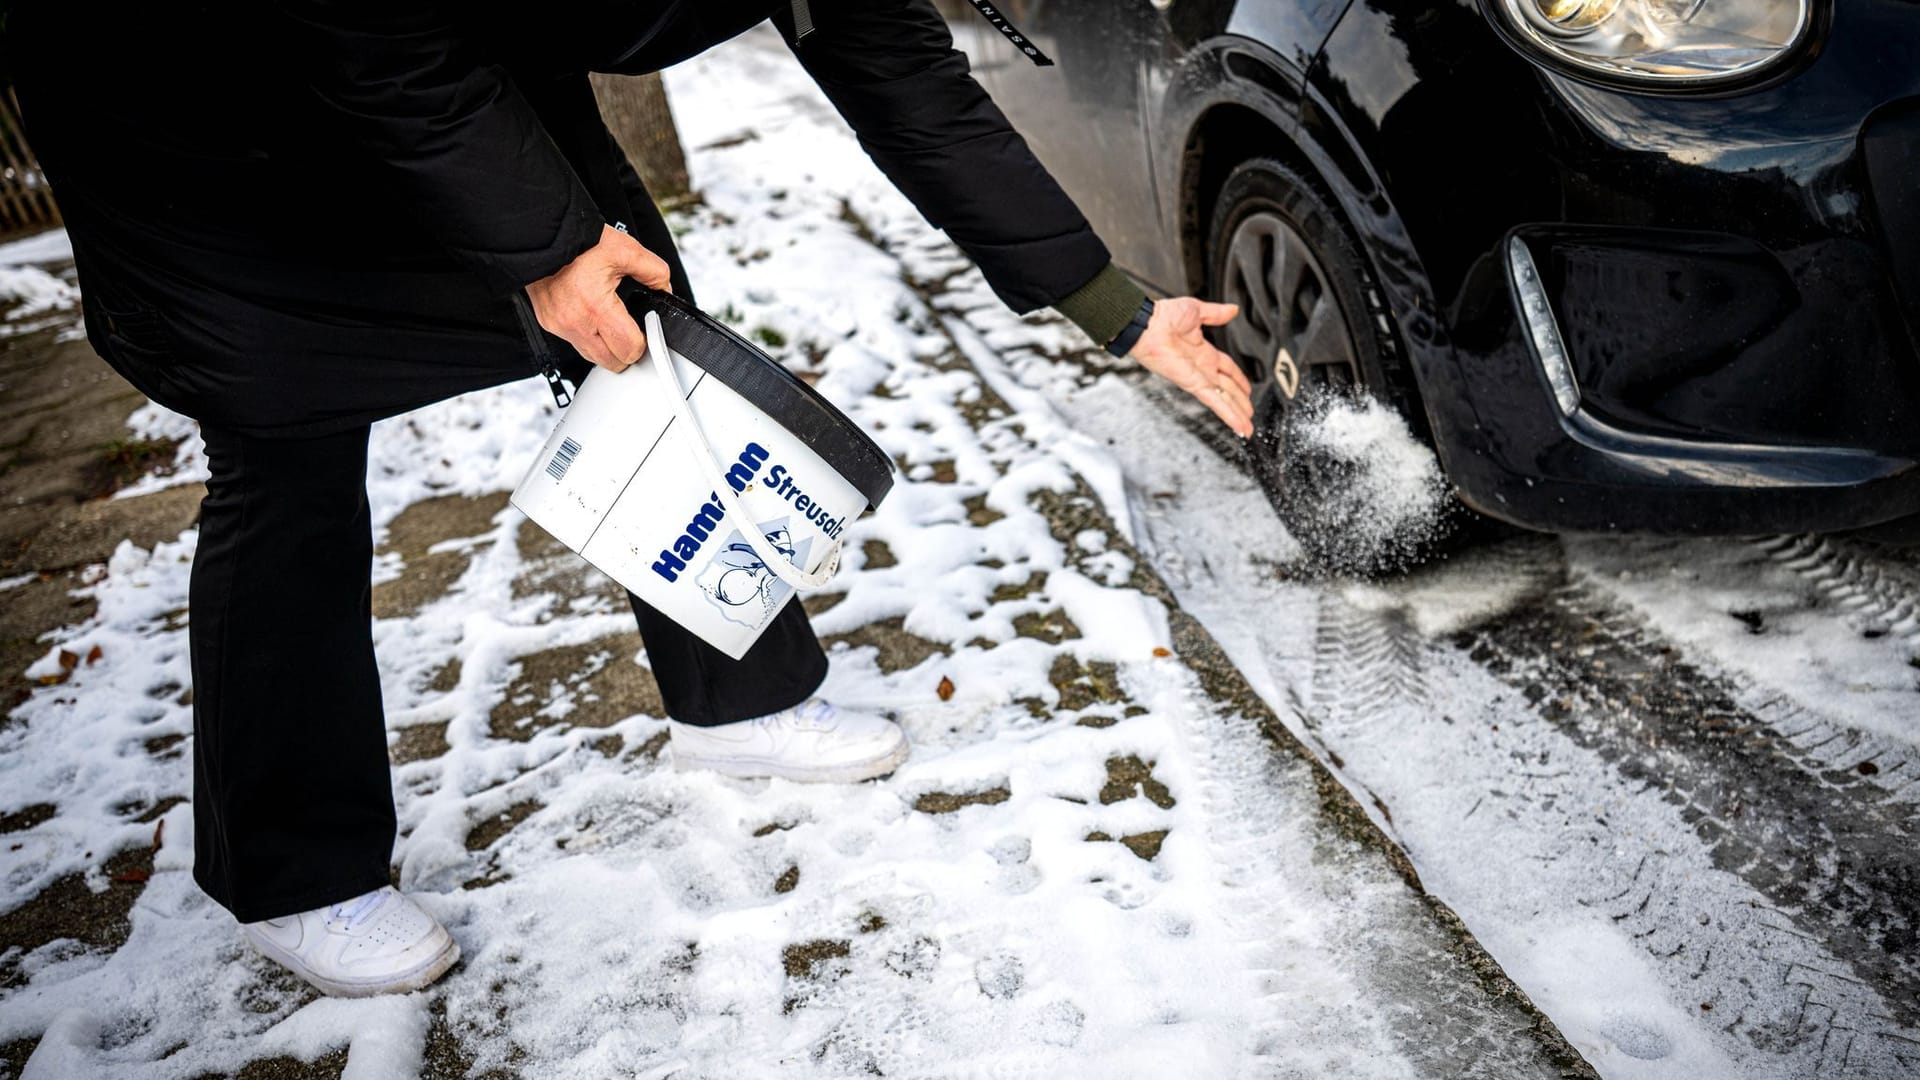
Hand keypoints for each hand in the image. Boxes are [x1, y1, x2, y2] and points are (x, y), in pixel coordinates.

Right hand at [524, 225, 673, 370]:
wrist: (544, 235)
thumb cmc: (580, 242)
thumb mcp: (627, 250)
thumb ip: (654, 272)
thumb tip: (665, 289)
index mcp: (596, 307)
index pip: (629, 350)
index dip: (644, 342)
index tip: (646, 330)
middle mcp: (575, 322)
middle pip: (612, 363)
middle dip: (627, 350)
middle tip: (631, 330)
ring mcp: (559, 325)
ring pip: (592, 357)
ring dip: (606, 348)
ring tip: (612, 323)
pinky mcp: (548, 322)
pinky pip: (575, 343)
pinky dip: (588, 336)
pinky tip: (593, 317)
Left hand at [1128, 298, 1252, 437]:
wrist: (1146, 324)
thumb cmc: (1162, 316)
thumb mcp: (1197, 310)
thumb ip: (1216, 313)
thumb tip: (1232, 310)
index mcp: (1203, 351)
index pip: (1227, 369)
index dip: (1239, 379)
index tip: (1247, 388)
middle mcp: (1201, 367)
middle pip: (1227, 388)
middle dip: (1240, 401)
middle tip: (1250, 412)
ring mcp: (1197, 378)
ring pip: (1223, 399)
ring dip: (1237, 413)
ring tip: (1247, 426)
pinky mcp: (1193, 384)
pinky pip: (1215, 401)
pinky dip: (1227, 414)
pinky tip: (1237, 424)